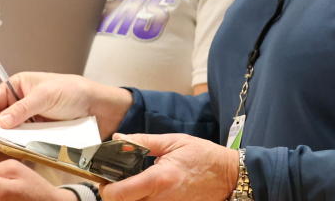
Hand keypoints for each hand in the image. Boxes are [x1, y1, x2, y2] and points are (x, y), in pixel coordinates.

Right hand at [0, 72, 132, 137]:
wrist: (97, 107)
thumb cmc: (73, 91)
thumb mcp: (45, 96)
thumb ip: (22, 108)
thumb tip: (1, 122)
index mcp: (18, 85)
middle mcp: (20, 102)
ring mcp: (28, 118)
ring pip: (10, 131)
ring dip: (10, 137)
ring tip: (13, 142)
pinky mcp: (37, 132)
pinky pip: (23, 140)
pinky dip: (21, 144)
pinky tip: (22, 147)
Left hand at [100, 133, 238, 200]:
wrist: (229, 176)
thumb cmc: (203, 156)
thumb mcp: (173, 142)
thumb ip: (143, 142)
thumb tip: (118, 139)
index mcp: (159, 180)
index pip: (119, 194)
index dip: (106, 189)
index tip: (105, 179)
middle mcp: (162, 200)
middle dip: (115, 195)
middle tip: (116, 181)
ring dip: (129, 199)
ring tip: (132, 185)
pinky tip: (148, 191)